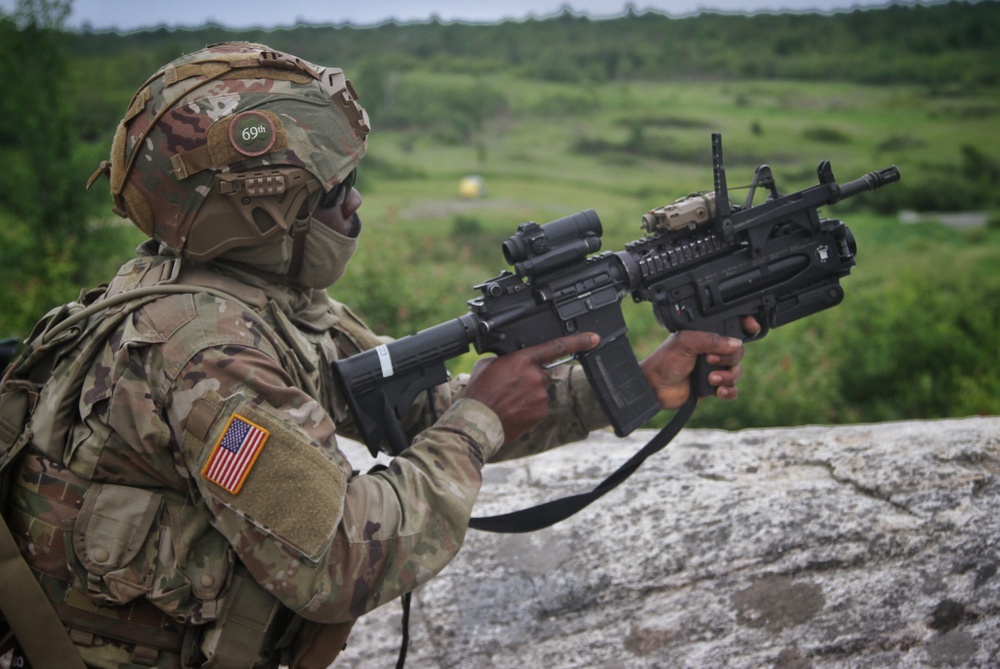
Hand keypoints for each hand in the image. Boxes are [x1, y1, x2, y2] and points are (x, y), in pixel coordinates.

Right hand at [464, 332, 599, 441]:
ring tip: (507, 400)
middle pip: (542, 373)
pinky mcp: (540, 413)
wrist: (479, 420)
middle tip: (510, 387)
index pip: (556, 346)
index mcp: (523, 359)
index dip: (579, 341)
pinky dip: (528, 409)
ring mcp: (540, 396)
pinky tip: (512, 411)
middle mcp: (536, 376)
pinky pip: (538, 408)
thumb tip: (513, 361)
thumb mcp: (488, 364)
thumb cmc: (480, 391)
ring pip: (540, 392)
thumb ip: (507, 358)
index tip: (594, 338)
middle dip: (531, 379)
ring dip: (528, 395)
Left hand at [640, 317, 759, 409]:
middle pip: (738, 352)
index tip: (751, 327)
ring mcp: (713, 370)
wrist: (654, 388)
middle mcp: (712, 351)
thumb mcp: (686, 342)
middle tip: (709, 360)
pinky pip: (732, 390)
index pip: (731, 328)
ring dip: (727, 376)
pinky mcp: (713, 388)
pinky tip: (718, 391)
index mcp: (706, 336)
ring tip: (710, 379)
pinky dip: (729, 391)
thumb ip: (711, 340)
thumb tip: (736, 343)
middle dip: (728, 359)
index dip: (744, 326)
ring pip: (737, 372)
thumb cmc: (664, 361)